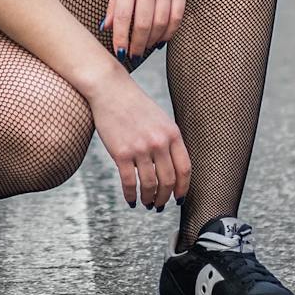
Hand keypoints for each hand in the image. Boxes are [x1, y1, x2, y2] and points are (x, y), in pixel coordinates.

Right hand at [87, 72, 191, 207]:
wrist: (110, 89)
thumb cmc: (134, 104)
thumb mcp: (160, 119)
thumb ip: (169, 141)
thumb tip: (173, 169)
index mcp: (172, 133)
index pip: (184, 169)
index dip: (183, 188)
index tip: (179, 198)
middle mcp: (158, 142)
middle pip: (168, 180)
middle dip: (165, 198)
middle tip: (161, 205)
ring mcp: (140, 148)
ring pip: (149, 184)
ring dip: (149, 199)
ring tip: (147, 203)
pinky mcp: (121, 153)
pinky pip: (129, 182)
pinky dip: (131, 195)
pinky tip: (131, 200)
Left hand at [100, 0, 188, 61]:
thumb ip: (114, 1)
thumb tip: (107, 27)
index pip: (124, 16)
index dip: (121, 38)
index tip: (119, 52)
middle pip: (143, 24)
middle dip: (137, 44)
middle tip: (133, 55)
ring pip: (161, 23)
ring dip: (152, 41)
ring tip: (145, 48)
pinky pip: (177, 16)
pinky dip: (170, 32)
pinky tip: (162, 39)